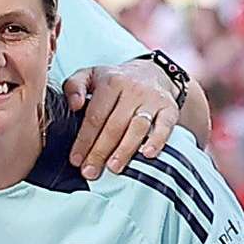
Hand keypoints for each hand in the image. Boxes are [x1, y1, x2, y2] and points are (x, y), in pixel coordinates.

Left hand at [62, 61, 179, 179]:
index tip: (76, 160)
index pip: (95, 116)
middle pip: (114, 125)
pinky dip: (158, 141)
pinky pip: (165, 126)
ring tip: (114, 168)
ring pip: (137, 127)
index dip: (84, 140)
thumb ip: (73, 86)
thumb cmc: (114, 81)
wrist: (151, 72)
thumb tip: (74, 106)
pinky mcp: (170, 108)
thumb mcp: (89, 75)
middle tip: (90, 172)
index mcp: (110, 83)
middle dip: (100, 151)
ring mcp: (153, 99)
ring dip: (125, 149)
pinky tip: (147, 154)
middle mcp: (132, 90)